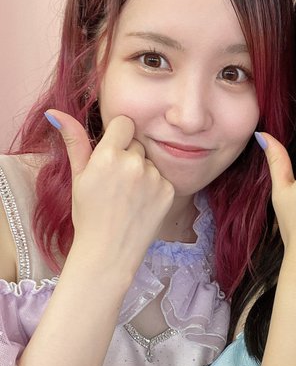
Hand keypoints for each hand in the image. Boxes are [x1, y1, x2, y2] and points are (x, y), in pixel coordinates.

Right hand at [47, 110, 174, 275]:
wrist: (108, 252)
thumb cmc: (89, 216)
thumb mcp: (78, 177)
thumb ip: (74, 142)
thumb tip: (56, 113)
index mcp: (107, 155)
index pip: (124, 123)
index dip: (117, 136)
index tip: (111, 153)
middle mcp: (133, 163)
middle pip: (137, 143)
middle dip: (128, 156)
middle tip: (116, 183)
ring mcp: (154, 177)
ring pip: (150, 162)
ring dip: (142, 173)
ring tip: (128, 197)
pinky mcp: (168, 191)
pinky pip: (162, 178)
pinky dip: (154, 188)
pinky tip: (141, 205)